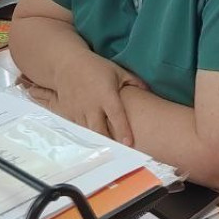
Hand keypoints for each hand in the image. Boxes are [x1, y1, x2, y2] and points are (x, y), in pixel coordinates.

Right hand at [21, 54, 144, 144]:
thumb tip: (151, 91)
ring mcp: (79, 110)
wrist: (67, 64)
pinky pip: (79, 128)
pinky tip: (93, 143)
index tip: (129, 143)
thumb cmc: (95, 67)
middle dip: (109, 142)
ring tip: (108, 153)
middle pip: (100, 129)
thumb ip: (134, 82)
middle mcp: (92, 105)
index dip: (123, 131)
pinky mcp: (70, 113)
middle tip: (119, 154)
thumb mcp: (117, 71)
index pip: (116, 116)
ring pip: (89, 131)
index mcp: (106, 95)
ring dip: (98, 141)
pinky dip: (87, 135)